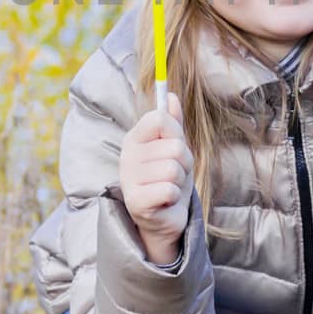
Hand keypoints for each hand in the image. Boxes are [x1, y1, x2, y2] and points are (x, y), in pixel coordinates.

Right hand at [119, 92, 193, 257]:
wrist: (164, 218)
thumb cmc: (169, 179)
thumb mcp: (174, 147)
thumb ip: (172, 122)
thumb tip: (170, 95)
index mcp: (135, 138)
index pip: (160, 118)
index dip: (176, 131)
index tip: (172, 145)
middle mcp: (128, 156)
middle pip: (175, 147)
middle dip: (184, 163)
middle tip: (174, 175)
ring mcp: (129, 179)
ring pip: (174, 169)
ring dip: (180, 181)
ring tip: (169, 188)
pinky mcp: (136, 201)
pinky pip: (169, 189)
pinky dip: (174, 197)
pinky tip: (165, 201)